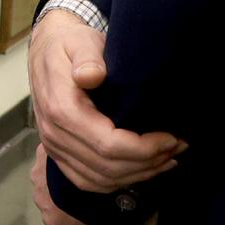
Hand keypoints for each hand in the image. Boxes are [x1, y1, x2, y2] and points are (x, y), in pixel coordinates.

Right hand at [28, 9, 182, 191]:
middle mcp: (53, 133)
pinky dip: (117, 182)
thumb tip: (91, 76)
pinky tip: (140, 170)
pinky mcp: (57, 154)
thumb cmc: (69, 44)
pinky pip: (88, 181)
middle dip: (149, 163)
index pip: (108, 145)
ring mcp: (53, 146)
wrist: (46, 50)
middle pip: (108, 167)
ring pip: (101, 179)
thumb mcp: (80, 41)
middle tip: (178, 147)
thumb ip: (87, 57)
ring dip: (138, 175)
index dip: (144, 149)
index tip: (171, 137)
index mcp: (60, 108)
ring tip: (166, 159)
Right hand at [30, 144, 110, 224]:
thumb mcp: (108, 221)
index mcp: (53, 221)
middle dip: (73, 213)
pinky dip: (63, 169)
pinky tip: (81, 165)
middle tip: (95, 208)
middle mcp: (40, 199)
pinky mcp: (42, 153)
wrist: (88, 161)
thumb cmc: (99, 197)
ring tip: (86, 184)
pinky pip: (53, 165)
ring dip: (66, 190)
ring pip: (51, 186)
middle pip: (55, 211)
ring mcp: (38, 175)